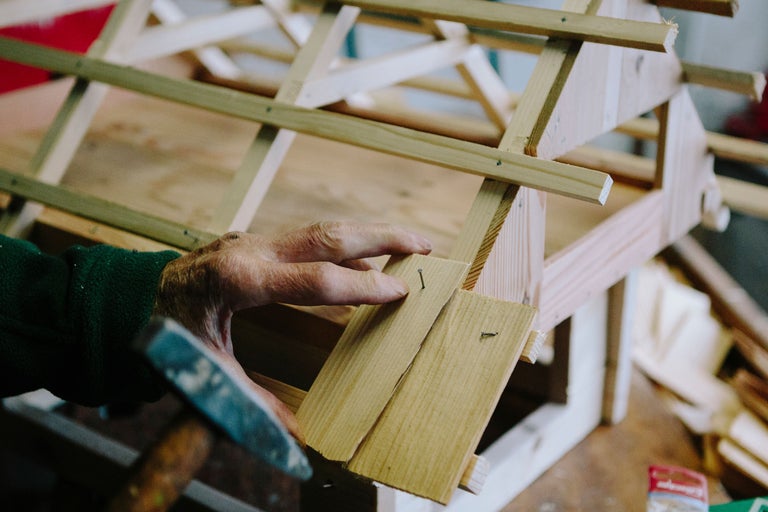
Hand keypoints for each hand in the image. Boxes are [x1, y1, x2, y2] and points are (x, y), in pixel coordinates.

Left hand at [154, 221, 431, 442]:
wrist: (130, 295)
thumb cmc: (167, 332)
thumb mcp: (207, 369)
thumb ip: (253, 400)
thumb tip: (296, 435)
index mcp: (241, 280)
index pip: (318, 280)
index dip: (364, 287)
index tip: (401, 291)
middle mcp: (252, 249)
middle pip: (329, 235)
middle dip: (383, 237)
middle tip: (426, 244)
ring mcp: (253, 239)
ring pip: (322, 229)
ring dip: (368, 235)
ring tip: (408, 245)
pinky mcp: (255, 240)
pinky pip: (307, 238)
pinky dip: (343, 246)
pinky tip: (364, 261)